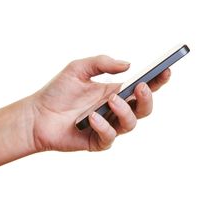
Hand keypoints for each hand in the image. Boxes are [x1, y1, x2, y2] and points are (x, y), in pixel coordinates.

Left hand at [30, 55, 170, 151]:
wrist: (37, 114)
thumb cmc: (57, 91)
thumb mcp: (78, 68)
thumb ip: (102, 63)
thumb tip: (128, 65)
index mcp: (113, 92)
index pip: (140, 87)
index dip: (156, 80)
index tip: (165, 70)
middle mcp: (113, 109)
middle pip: (143, 108)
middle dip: (147, 98)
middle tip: (141, 87)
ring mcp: (107, 125)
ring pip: (130, 123)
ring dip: (125, 111)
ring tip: (112, 101)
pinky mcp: (97, 140)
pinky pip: (109, 136)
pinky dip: (104, 126)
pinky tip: (92, 118)